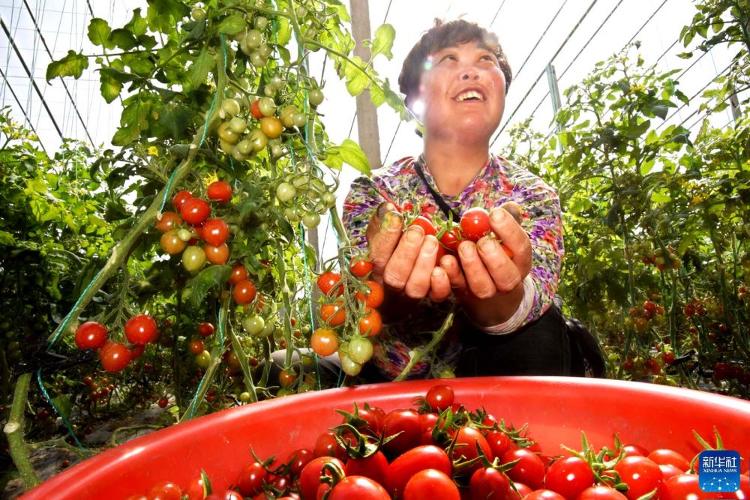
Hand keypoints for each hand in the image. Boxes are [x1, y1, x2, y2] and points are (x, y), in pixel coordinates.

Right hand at [365, 203, 447, 300]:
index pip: (376, 255)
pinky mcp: (434, 296)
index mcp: (378, 265)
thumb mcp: (389, 229)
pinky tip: (446, 262)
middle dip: (406, 252)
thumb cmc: (401, 241)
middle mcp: (392, 283)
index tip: (396, 216)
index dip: (385, 237)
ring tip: (432, 242)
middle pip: (394, 276)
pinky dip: (442, 282)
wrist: (423, 257)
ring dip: (423, 264)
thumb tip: (388, 209)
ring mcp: (412, 293)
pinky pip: (438, 295)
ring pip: (415, 288)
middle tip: (417, 231)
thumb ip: (385, 219)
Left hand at [439, 206, 532, 324]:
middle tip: (482, 241)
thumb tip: (509, 206)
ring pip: (482, 287)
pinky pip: (457, 287)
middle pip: (506, 276)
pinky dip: (451, 275)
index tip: (495, 214)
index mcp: (519, 261)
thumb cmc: (494, 250)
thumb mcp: (502, 236)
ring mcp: (486, 291)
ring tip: (463, 247)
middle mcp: (507, 280)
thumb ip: (505, 221)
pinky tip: (446, 260)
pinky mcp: (463, 293)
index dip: (510, 231)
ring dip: (472, 267)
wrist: (483, 286)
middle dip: (494, 258)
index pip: (521, 247)